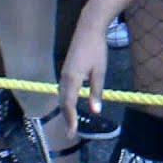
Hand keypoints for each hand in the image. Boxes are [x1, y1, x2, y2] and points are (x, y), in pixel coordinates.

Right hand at [58, 19, 107, 137]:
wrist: (88, 29)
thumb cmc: (97, 50)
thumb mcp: (100, 72)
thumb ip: (96, 92)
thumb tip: (95, 111)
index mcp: (72, 79)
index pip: (69, 105)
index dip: (70, 120)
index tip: (72, 133)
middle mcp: (64, 78)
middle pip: (63, 103)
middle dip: (66, 118)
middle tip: (71, 133)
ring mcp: (63, 74)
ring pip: (61, 96)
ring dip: (65, 110)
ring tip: (71, 123)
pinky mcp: (66, 70)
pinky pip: (63, 90)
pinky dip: (65, 100)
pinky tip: (71, 104)